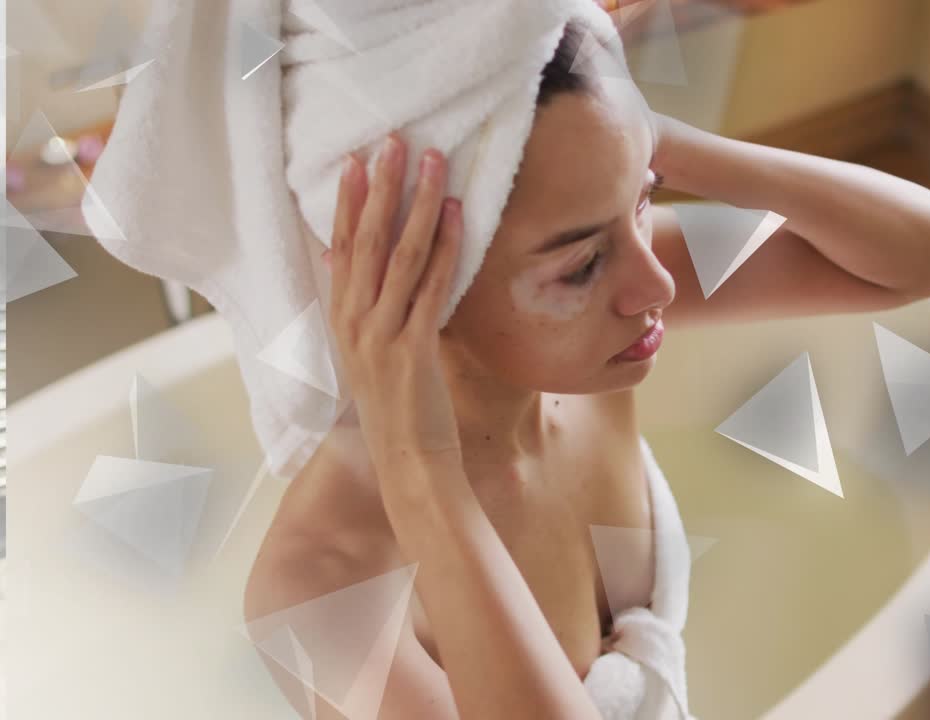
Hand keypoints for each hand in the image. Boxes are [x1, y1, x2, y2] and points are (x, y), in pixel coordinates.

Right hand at [324, 132, 465, 488]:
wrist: (408, 462)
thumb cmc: (397, 406)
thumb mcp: (369, 350)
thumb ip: (361, 304)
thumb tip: (347, 259)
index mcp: (342, 320)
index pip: (341, 248)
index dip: (348, 202)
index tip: (355, 160)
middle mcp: (354, 323)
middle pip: (367, 241)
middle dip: (381, 187)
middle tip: (392, 141)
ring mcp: (381, 335)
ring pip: (399, 256)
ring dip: (417, 203)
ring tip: (431, 161)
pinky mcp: (413, 350)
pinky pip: (431, 287)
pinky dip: (445, 248)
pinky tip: (456, 215)